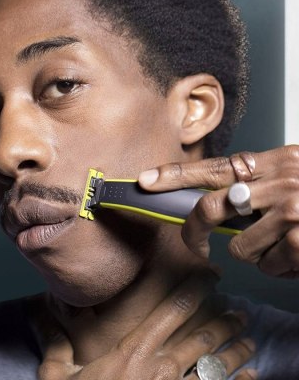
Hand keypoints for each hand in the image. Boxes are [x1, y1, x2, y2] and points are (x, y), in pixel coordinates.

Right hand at [32, 270, 255, 378]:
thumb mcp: (57, 375)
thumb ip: (55, 344)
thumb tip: (41, 314)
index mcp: (133, 349)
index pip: (172, 308)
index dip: (195, 288)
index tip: (210, 274)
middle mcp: (160, 366)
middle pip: (201, 334)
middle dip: (223, 318)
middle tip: (239, 309)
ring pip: (214, 364)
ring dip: (235, 349)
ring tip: (250, 338)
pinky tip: (254, 377)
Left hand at [138, 144, 298, 277]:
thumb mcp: (292, 172)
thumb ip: (257, 183)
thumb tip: (217, 205)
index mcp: (272, 162)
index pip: (212, 167)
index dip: (174, 175)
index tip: (145, 180)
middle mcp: (278, 182)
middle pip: (211, 208)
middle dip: (196, 230)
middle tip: (197, 243)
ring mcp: (291, 212)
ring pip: (240, 247)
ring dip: (256, 253)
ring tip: (281, 243)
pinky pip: (269, 265)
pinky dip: (280, 267)